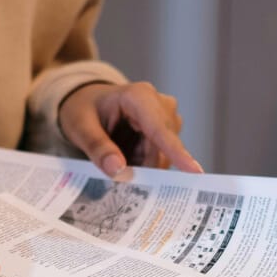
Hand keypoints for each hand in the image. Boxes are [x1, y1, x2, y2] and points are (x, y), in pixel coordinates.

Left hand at [58, 82, 202, 176]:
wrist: (87, 102)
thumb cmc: (83, 109)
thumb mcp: (80, 127)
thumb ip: (98, 148)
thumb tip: (119, 170)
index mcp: (139, 96)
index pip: (160, 129)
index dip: (177, 152)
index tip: (195, 172)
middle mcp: (160, 104)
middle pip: (162, 149)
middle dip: (142, 167)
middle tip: (118, 180)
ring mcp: (166, 118)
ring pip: (162, 156)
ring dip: (140, 166)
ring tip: (116, 161)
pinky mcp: (166, 131)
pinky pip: (159, 157)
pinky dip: (142, 164)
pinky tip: (126, 159)